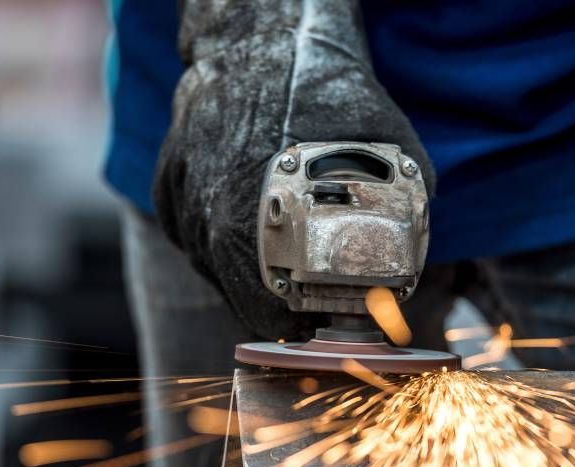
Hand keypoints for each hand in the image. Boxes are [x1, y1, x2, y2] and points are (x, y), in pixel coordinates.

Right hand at [153, 1, 433, 339]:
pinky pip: (190, 232)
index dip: (304, 321)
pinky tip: (248, 211)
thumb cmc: (327, 93)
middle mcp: (204, 225)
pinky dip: (218, 232)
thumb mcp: (391, 157)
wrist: (263, 37)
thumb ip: (401, 219)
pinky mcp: (164, 184)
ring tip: (283, 239)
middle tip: (312, 282)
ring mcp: (179, 203)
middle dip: (279, 295)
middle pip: (241, 297)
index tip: (323, 314)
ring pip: (213, 266)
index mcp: (248, 231)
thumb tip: (410, 266)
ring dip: (248, 264)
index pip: (270, 317)